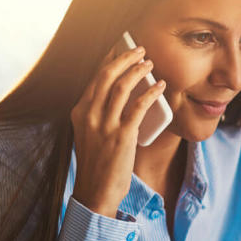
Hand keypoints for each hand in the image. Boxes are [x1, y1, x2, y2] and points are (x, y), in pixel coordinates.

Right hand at [69, 45, 167, 217]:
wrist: (95, 192)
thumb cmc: (96, 164)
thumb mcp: (89, 134)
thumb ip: (98, 115)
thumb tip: (119, 96)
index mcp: (80, 112)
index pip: (94, 78)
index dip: (109, 60)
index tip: (120, 48)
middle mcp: (89, 115)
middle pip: (106, 75)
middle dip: (124, 58)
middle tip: (140, 49)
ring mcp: (104, 125)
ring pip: (121, 86)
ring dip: (138, 70)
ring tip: (149, 63)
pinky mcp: (121, 136)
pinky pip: (138, 106)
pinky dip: (151, 92)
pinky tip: (160, 86)